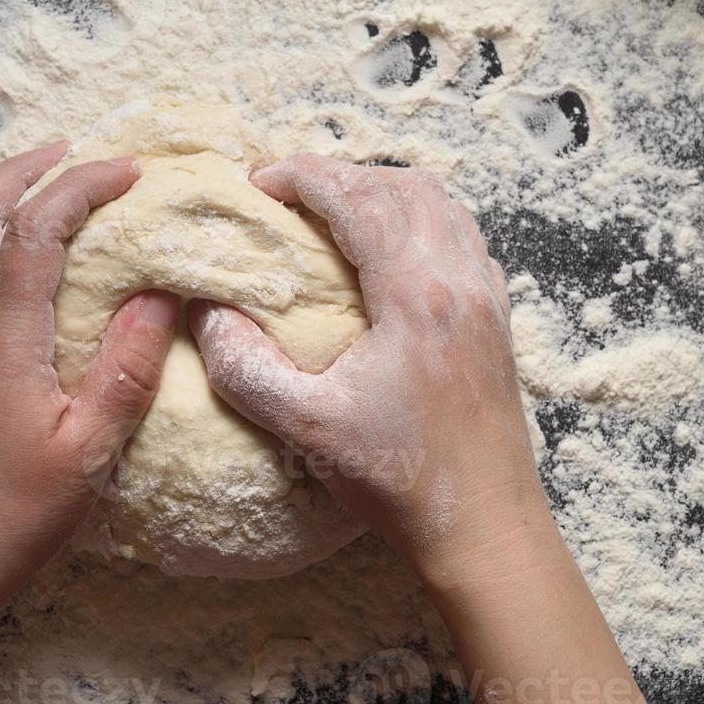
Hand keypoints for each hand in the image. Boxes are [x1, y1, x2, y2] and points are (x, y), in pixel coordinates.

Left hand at [0, 142, 179, 613]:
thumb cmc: (10, 518)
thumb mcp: (89, 452)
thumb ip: (127, 369)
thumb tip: (159, 293)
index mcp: (1, 337)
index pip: (37, 229)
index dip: (82, 187)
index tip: (131, 171)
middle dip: (24, 169)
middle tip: (73, 151)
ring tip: (42, 183)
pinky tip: (11, 258)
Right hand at [187, 153, 546, 588]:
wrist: (485, 528)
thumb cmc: (399, 481)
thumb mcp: (305, 428)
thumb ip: (246, 367)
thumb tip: (206, 313)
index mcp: (417, 297)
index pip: (358, 198)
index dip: (304, 175)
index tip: (258, 182)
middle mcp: (461, 281)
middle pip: (403, 185)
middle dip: (339, 175)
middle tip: (287, 196)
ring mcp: (487, 298)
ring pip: (441, 203)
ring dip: (383, 190)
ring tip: (332, 213)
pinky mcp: (497, 319)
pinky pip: (462, 236)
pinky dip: (419, 220)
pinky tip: (387, 253)